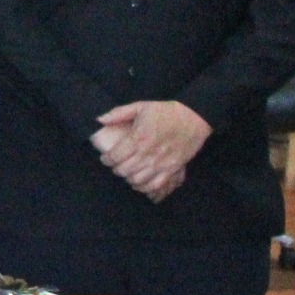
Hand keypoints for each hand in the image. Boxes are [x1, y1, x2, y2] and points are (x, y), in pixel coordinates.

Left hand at [93, 100, 211, 202]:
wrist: (194, 118)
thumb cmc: (166, 112)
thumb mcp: (141, 106)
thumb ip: (118, 113)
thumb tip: (99, 119)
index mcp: (138, 138)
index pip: (115, 156)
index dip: (106, 160)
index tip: (105, 158)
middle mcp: (147, 153)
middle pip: (124, 170)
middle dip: (116, 169)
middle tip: (116, 165)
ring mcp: (161, 163)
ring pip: (137, 180)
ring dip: (129, 178)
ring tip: (127, 172)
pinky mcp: (172, 169)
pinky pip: (155, 185)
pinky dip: (145, 187)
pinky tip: (140, 182)